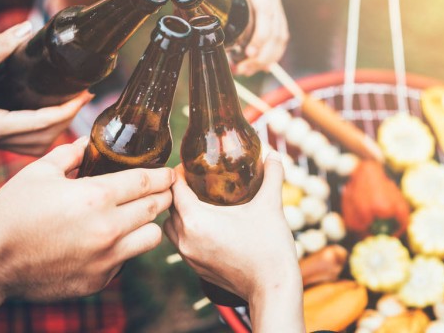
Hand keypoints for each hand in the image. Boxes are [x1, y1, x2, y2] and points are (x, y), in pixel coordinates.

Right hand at [0, 22, 91, 155]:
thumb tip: (26, 27)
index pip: (41, 124)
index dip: (67, 110)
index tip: (85, 95)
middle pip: (43, 140)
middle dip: (67, 119)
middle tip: (83, 98)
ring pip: (34, 147)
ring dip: (55, 130)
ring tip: (71, 107)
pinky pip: (22, 143)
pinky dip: (41, 133)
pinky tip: (48, 115)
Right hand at [0, 137, 174, 300]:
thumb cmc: (12, 213)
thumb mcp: (39, 172)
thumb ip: (69, 153)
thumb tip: (86, 142)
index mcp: (96, 196)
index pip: (146, 182)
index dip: (162, 175)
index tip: (169, 173)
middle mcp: (108, 228)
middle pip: (155, 207)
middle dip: (163, 196)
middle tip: (162, 191)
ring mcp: (106, 257)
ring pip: (151, 237)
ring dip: (149, 224)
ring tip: (138, 217)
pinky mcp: (100, 279)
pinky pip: (128, 260)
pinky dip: (126, 248)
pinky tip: (111, 241)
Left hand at [164, 153, 303, 331]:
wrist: (273, 289)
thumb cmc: (270, 247)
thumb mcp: (270, 205)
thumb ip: (272, 176)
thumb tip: (274, 154)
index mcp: (196, 219)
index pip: (174, 187)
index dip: (179, 172)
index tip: (190, 164)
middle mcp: (185, 238)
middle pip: (169, 206)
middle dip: (179, 190)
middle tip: (195, 179)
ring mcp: (188, 255)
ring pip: (170, 226)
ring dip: (179, 212)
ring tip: (198, 201)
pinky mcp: (195, 267)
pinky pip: (180, 242)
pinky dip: (186, 230)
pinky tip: (205, 224)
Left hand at [191, 0, 288, 75]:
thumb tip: (177, 20)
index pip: (266, 13)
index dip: (260, 37)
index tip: (248, 54)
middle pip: (277, 30)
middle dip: (263, 56)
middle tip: (241, 71)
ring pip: (281, 34)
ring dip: (267, 57)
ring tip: (245, 71)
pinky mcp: (274, 6)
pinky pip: (280, 32)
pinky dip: (271, 51)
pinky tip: (259, 64)